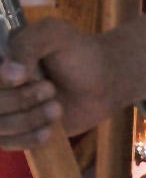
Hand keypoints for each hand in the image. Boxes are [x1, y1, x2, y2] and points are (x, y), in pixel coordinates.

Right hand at [0, 20, 108, 149]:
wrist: (104, 80)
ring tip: (57, 108)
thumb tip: (11, 75)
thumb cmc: (77, 52)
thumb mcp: (53, 34)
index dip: (2, 81)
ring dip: (28, 120)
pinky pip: (7, 143)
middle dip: (20, 99)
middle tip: (51, 88)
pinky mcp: (19, 131)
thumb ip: (26, 44)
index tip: (23, 77)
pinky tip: (49, 131)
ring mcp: (5, 110)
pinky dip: (28, 139)